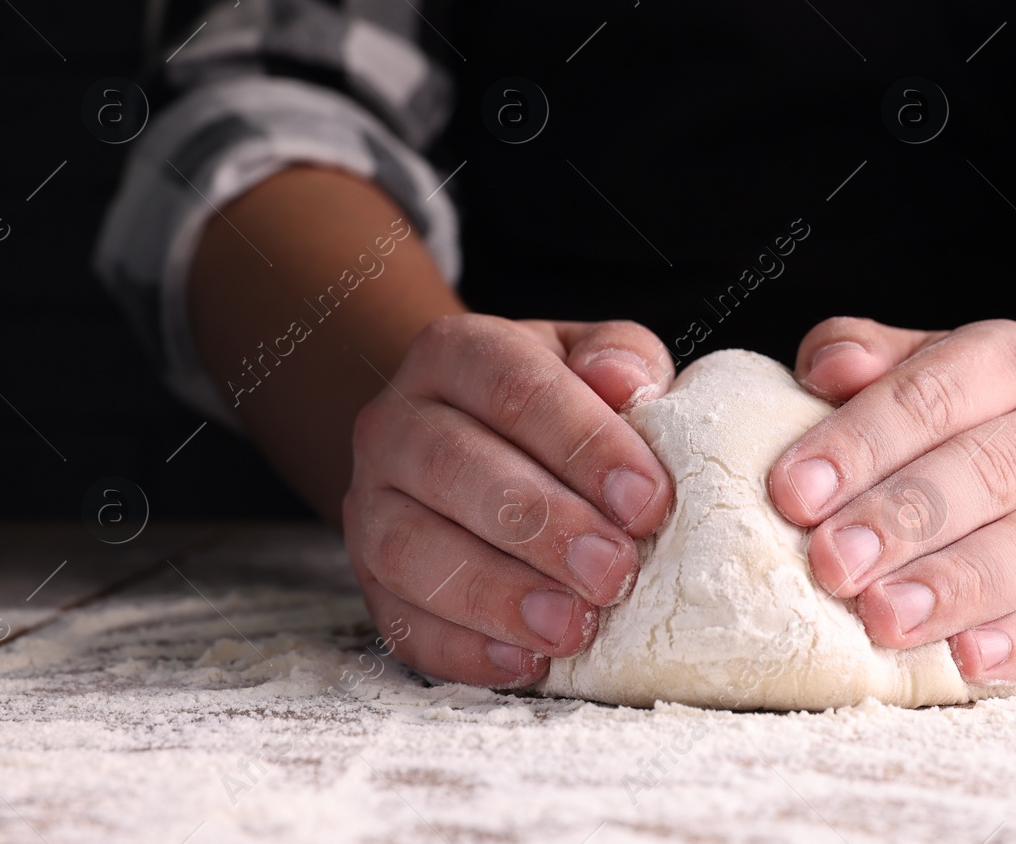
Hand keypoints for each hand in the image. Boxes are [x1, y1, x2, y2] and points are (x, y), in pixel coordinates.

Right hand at [344, 314, 675, 687]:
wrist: (472, 433)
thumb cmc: (555, 402)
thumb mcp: (592, 360)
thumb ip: (619, 358)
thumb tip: (626, 382)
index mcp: (456, 353)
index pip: (513, 386)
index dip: (582, 443)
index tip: (646, 499)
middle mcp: (396, 422)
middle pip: (454, 466)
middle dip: (542, 526)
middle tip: (615, 572)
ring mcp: (371, 502)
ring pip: (410, 549)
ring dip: (496, 594)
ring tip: (574, 628)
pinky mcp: (369, 580)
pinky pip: (400, 621)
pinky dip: (464, 649)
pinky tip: (526, 663)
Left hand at [767, 318, 1015, 681]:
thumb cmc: (949, 422)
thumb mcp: (904, 371)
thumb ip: (857, 357)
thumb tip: (828, 369)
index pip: (935, 392)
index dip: (862, 442)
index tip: (793, 493)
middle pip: (991, 470)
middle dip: (903, 521)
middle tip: (832, 565)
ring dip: (959, 587)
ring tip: (886, 619)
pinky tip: (968, 661)